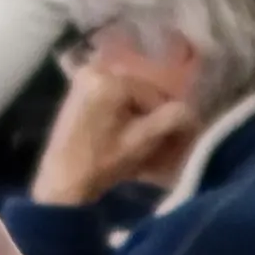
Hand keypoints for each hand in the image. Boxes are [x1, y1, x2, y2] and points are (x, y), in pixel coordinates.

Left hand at [30, 57, 196, 206]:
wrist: (61, 183)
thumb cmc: (101, 163)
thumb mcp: (142, 141)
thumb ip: (171, 120)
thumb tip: (192, 112)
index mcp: (109, 79)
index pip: (155, 93)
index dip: (170, 117)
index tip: (181, 139)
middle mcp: (94, 71)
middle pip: (142, 93)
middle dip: (156, 117)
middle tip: (168, 142)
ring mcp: (83, 80)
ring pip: (129, 97)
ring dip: (143, 117)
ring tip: (150, 143)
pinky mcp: (78, 93)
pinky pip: (113, 99)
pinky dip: (126, 115)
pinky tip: (131, 136)